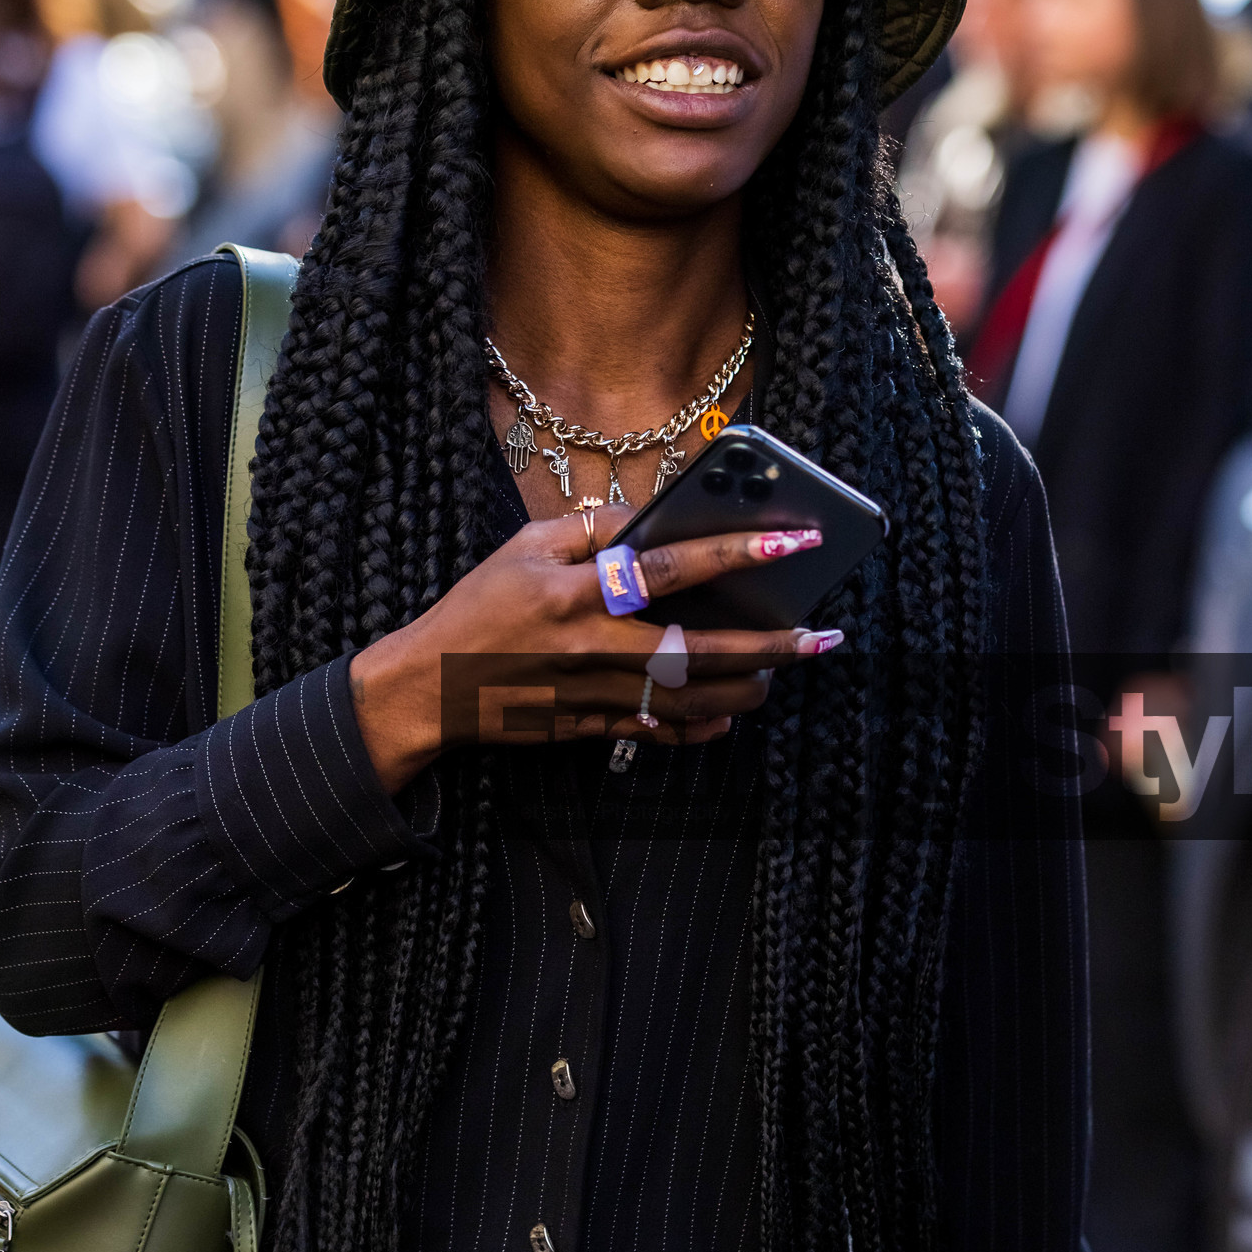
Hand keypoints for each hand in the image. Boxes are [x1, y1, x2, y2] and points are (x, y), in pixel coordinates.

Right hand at [348, 513, 837, 795]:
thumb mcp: (524, 549)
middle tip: (821, 638)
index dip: (739, 554)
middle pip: (701, 647)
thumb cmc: (478, 608)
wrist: (430, 687)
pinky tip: (730, 716)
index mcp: (580, 591)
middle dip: (770, 644)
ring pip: (690, 698)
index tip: (795, 542)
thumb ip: (590, 530)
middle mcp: (595, 646)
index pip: (675, 567)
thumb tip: (651, 520)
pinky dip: (700, 728)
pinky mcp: (589, 727)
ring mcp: (595, 693)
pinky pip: (659, 732)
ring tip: (781, 673)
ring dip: (745, 689)